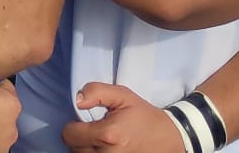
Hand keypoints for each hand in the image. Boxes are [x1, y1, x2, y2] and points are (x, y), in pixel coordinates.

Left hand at [63, 83, 180, 152]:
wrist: (168, 138)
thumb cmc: (143, 116)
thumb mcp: (122, 95)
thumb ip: (97, 92)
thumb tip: (77, 101)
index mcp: (108, 134)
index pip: (69, 134)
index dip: (73, 126)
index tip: (85, 122)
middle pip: (73, 148)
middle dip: (79, 138)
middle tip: (94, 130)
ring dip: (85, 148)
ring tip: (99, 140)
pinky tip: (103, 148)